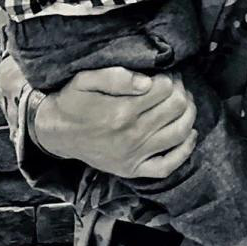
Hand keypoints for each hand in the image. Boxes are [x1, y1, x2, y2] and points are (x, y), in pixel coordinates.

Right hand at [35, 66, 197, 180]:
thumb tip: (147, 82)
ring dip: (189, 114)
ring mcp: (134, 155)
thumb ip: (116, 76)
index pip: (165, 89)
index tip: (164, 75)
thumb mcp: (85, 79)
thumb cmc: (72, 102)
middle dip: (180, 91)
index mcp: (121, 111)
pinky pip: (168, 166)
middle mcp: (131, 135)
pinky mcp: (133, 170)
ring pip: (179, 132)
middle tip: (175, 86)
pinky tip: (190, 134)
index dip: (169, 78)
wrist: (56, 132)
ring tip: (183, 103)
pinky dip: (185, 151)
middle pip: (176, 108)